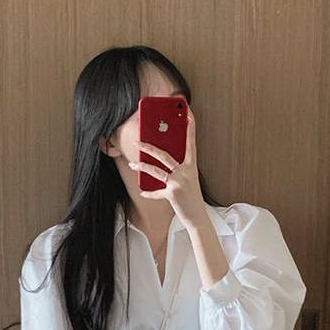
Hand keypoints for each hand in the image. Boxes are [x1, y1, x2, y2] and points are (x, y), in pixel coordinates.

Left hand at [142, 104, 204, 231]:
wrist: (197, 217)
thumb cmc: (192, 197)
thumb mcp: (188, 179)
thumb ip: (178, 168)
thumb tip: (162, 158)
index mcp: (191, 165)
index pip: (191, 142)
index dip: (190, 127)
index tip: (188, 112)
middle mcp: (185, 171)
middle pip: (164, 155)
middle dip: (148, 148)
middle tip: (137, 142)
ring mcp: (179, 182)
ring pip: (156, 171)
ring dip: (142, 167)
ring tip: (132, 164)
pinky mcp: (173, 194)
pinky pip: (157, 192)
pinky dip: (150, 193)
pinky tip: (143, 192)